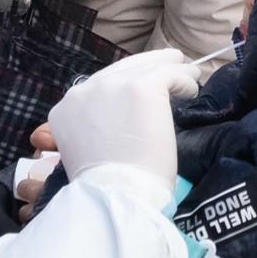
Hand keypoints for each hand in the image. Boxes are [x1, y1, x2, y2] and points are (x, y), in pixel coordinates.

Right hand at [45, 50, 201, 185]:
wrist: (116, 193)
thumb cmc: (105, 186)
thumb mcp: (83, 152)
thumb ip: (92, 130)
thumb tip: (118, 121)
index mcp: (65, 109)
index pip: (98, 87)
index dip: (122, 86)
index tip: (138, 87)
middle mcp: (84, 91)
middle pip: (122, 69)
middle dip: (147, 66)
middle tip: (169, 65)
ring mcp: (113, 86)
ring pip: (148, 66)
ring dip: (171, 69)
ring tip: (188, 73)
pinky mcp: (142, 87)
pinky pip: (169, 74)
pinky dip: (184, 80)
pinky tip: (191, 89)